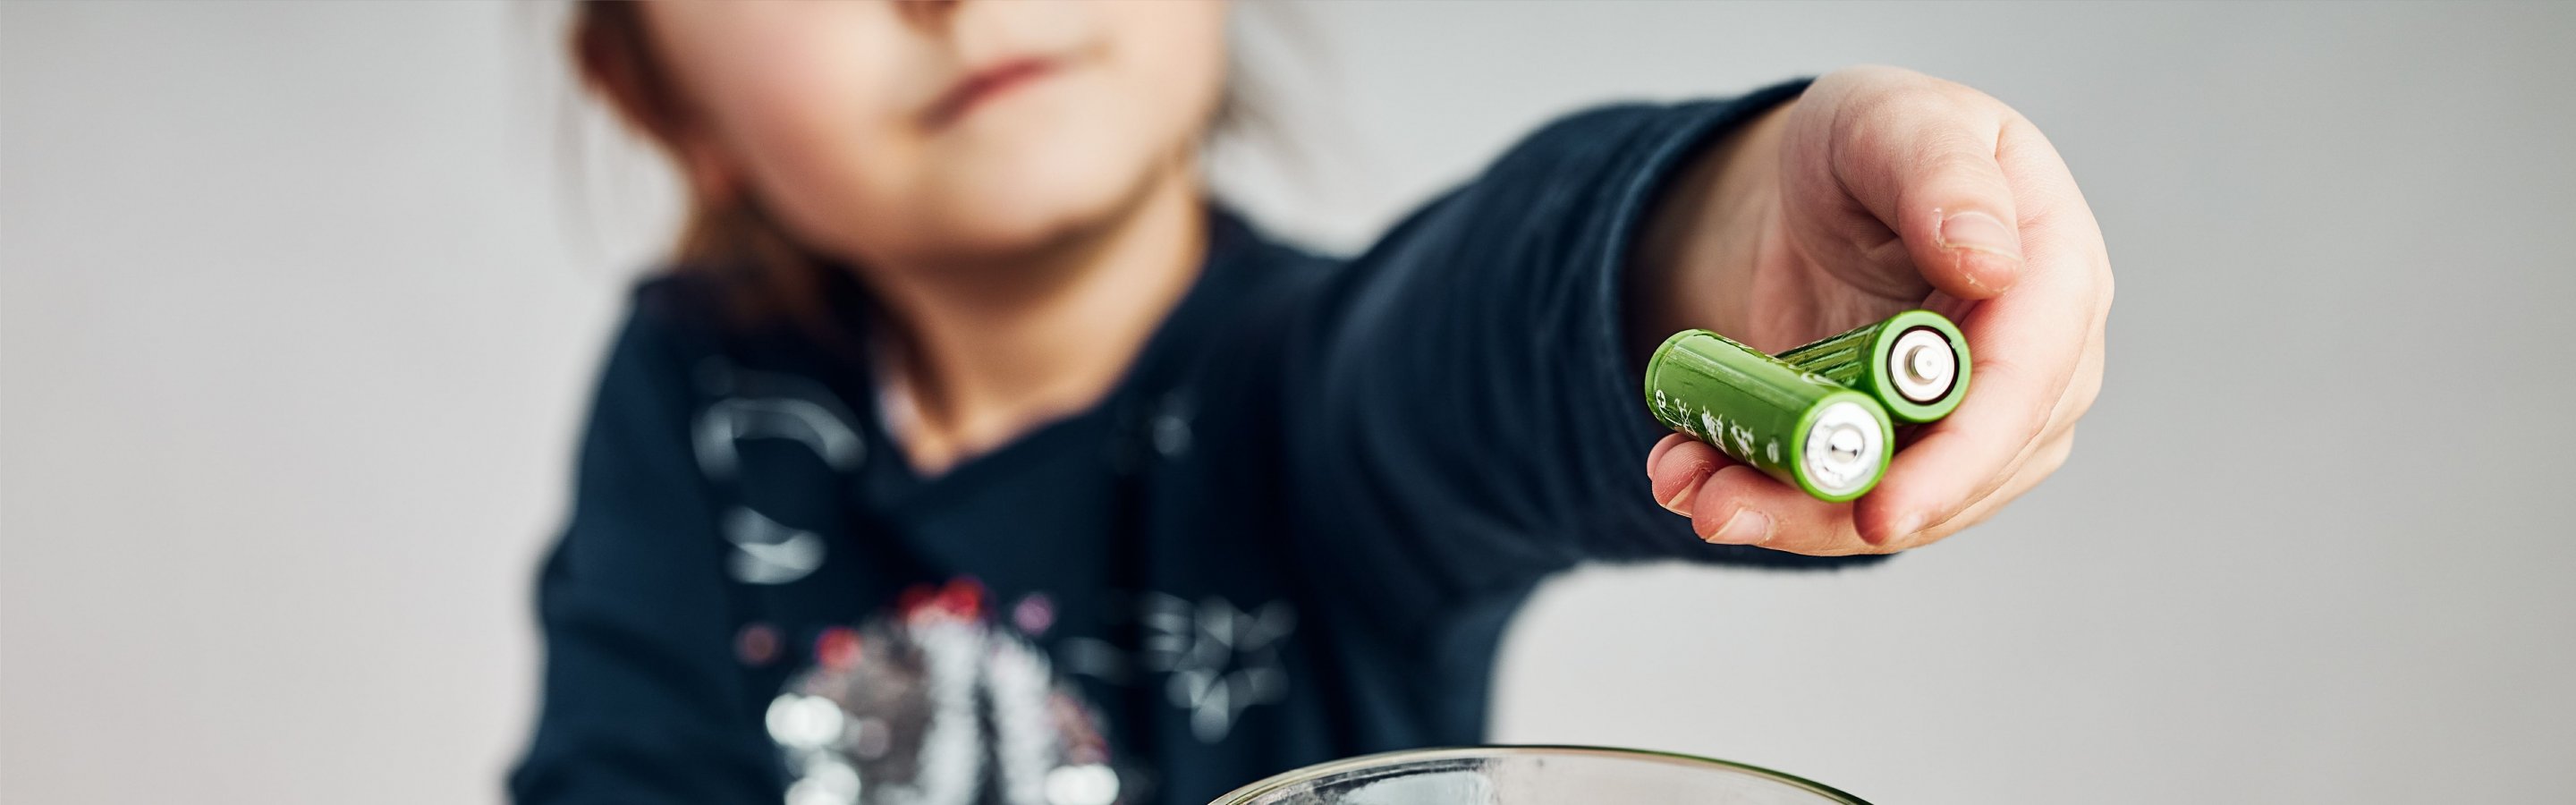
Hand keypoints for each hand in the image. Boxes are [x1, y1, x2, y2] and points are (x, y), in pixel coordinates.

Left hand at [1633, 66, 2111, 555]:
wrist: (1821, 192)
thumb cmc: (1873, 141)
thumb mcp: (1891, 120)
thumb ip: (1941, 177)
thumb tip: (1993, 266)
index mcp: (2055, 273)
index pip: (2025, 387)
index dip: (1958, 460)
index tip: (1881, 512)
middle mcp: (2039, 366)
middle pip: (1958, 474)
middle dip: (1836, 506)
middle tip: (1721, 507)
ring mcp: (1981, 424)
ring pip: (1896, 507)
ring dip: (1783, 511)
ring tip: (1686, 487)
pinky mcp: (1913, 459)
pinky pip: (1846, 500)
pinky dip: (1765, 497)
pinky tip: (1690, 471)